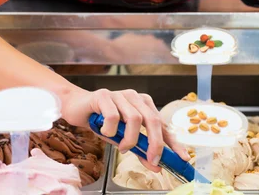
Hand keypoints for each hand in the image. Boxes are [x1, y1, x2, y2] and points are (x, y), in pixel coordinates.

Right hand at [61, 87, 188, 171]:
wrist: (76, 107)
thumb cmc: (102, 122)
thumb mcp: (123, 139)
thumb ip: (139, 149)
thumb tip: (155, 165)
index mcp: (144, 105)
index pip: (162, 124)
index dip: (173, 142)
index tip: (182, 157)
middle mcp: (135, 97)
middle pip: (153, 120)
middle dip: (155, 144)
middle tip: (152, 160)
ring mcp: (121, 94)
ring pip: (134, 119)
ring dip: (129, 139)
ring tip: (122, 146)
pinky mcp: (104, 95)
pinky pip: (113, 116)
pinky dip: (110, 130)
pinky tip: (105, 131)